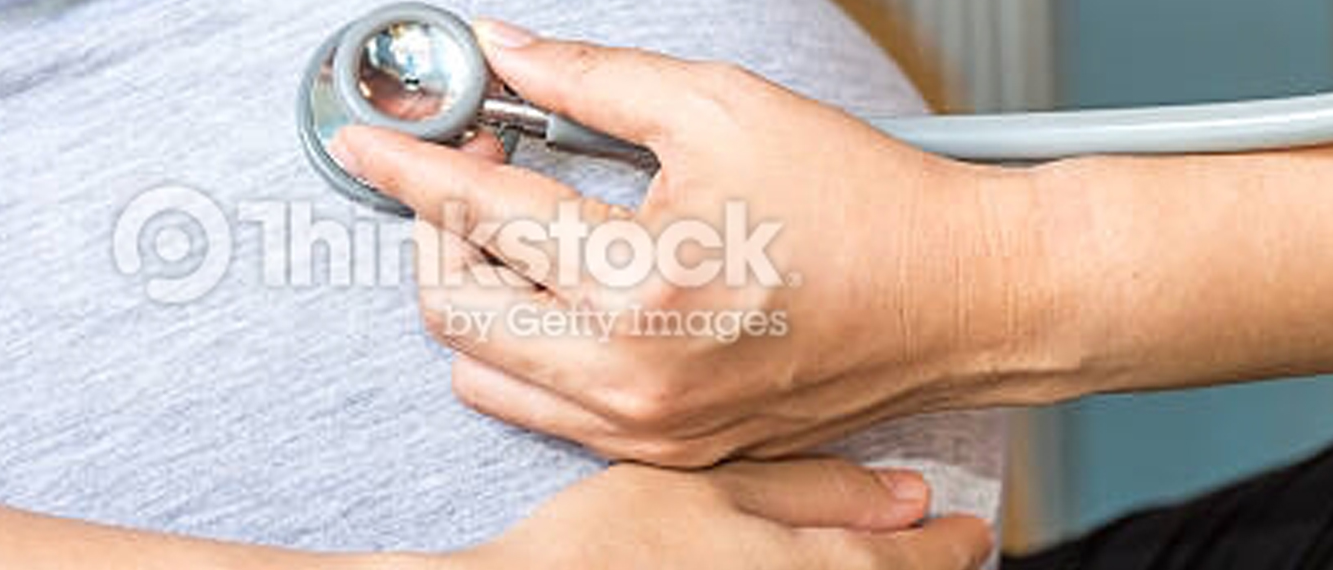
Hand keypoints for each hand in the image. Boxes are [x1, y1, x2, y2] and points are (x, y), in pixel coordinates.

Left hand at [329, 19, 1081, 465]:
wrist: (962, 298)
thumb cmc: (867, 206)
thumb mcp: (719, 107)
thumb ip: (591, 81)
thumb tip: (505, 53)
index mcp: (641, 286)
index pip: (474, 217)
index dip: (407, 164)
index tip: (370, 139)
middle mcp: (634, 377)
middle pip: (452, 308)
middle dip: (438, 228)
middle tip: (479, 165)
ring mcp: (647, 428)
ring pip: (483, 371)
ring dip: (477, 292)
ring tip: (525, 228)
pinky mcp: (665, 450)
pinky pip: (544, 409)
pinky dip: (526, 346)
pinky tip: (567, 286)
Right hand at [435, 459, 990, 569]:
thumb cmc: (606, 546)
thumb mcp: (709, 487)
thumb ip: (811, 488)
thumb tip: (909, 495)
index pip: (911, 563)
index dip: (946, 545)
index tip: (967, 532)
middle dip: (918, 568)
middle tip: (942, 551)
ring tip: (868, 558)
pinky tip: (787, 567)